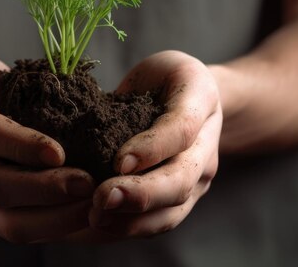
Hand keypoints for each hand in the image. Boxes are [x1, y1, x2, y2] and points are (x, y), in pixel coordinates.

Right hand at [0, 53, 94, 242]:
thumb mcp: (0, 69)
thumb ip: (29, 86)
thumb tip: (87, 106)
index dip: (22, 145)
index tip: (61, 152)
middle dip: (45, 190)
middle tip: (89, 185)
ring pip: (3, 220)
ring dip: (53, 220)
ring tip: (92, 207)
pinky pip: (13, 229)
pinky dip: (51, 228)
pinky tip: (80, 217)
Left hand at [87, 50, 221, 237]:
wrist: (197, 101)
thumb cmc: (168, 79)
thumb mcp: (159, 67)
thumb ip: (136, 92)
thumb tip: (93, 126)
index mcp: (201, 103)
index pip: (180, 130)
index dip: (151, 148)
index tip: (118, 161)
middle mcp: (204, 149)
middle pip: (179, 182)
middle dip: (140, 195)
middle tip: (101, 198)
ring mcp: (196, 180)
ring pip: (172, 211)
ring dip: (133, 221)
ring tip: (95, 218)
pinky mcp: (180, 200)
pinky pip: (158, 223)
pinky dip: (127, 229)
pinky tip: (96, 228)